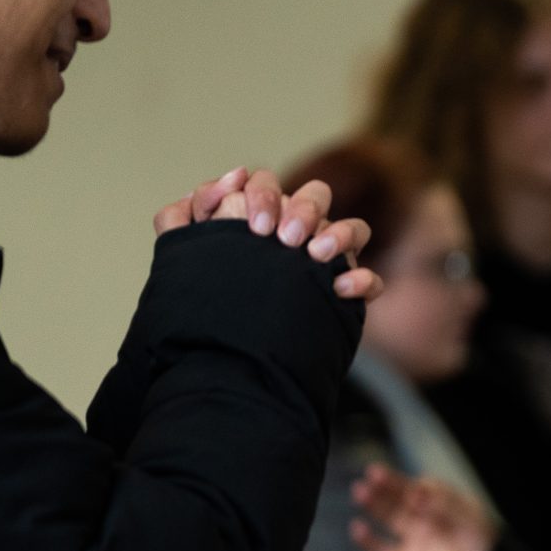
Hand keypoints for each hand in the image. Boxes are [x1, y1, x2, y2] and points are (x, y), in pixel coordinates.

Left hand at [154, 167, 381, 301]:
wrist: (224, 366)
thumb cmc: (204, 306)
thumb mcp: (182, 259)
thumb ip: (180, 219)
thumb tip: (225, 184)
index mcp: (259, 218)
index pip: (269, 186)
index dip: (264, 195)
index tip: (255, 228)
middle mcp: (296, 235)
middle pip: (316, 195)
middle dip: (304, 209)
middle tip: (285, 239)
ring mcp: (324, 264)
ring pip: (353, 229)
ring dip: (340, 234)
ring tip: (316, 255)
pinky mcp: (344, 297)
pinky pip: (369, 280)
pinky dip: (362, 280)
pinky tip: (340, 291)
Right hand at [350, 464, 495, 550]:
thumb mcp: (470, 522)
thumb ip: (443, 506)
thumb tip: (417, 491)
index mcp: (444, 507)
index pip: (422, 488)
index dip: (414, 484)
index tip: (409, 487)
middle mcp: (427, 520)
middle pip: (401, 499)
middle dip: (387, 486)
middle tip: (373, 474)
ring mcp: (415, 541)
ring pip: (390, 518)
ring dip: (375, 505)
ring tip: (361, 491)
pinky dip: (369, 541)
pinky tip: (358, 528)